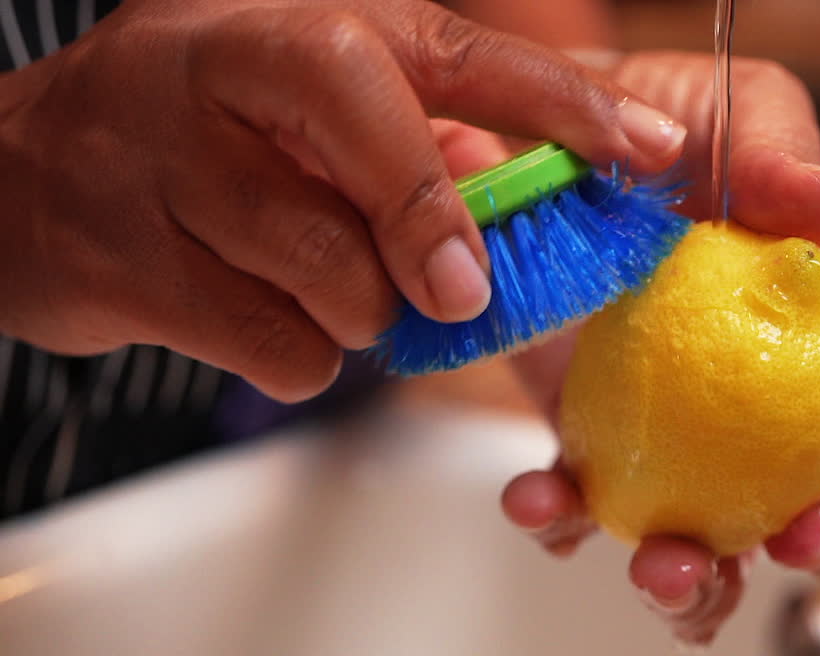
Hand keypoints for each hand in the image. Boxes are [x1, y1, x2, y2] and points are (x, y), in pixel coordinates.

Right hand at [0, 0, 684, 401]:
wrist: (27, 173)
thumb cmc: (204, 129)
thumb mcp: (307, 98)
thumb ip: (414, 131)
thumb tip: (526, 186)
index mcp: (301, 24)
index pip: (459, 54)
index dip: (564, 105)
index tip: (654, 152)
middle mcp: (229, 71)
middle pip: (377, 151)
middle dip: (434, 229)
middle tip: (461, 288)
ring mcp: (165, 165)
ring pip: (330, 273)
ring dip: (356, 308)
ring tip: (321, 282)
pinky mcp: (128, 264)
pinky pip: (277, 348)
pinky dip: (297, 355)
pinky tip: (258, 310)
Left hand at [501, 52, 819, 643]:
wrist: (555, 141)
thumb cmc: (669, 125)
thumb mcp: (736, 116)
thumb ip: (780, 155)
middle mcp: (778, 417)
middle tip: (794, 531)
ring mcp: (688, 449)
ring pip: (720, 562)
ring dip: (701, 590)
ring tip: (665, 565)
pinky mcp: (600, 452)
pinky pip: (587, 521)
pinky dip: (565, 525)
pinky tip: (541, 494)